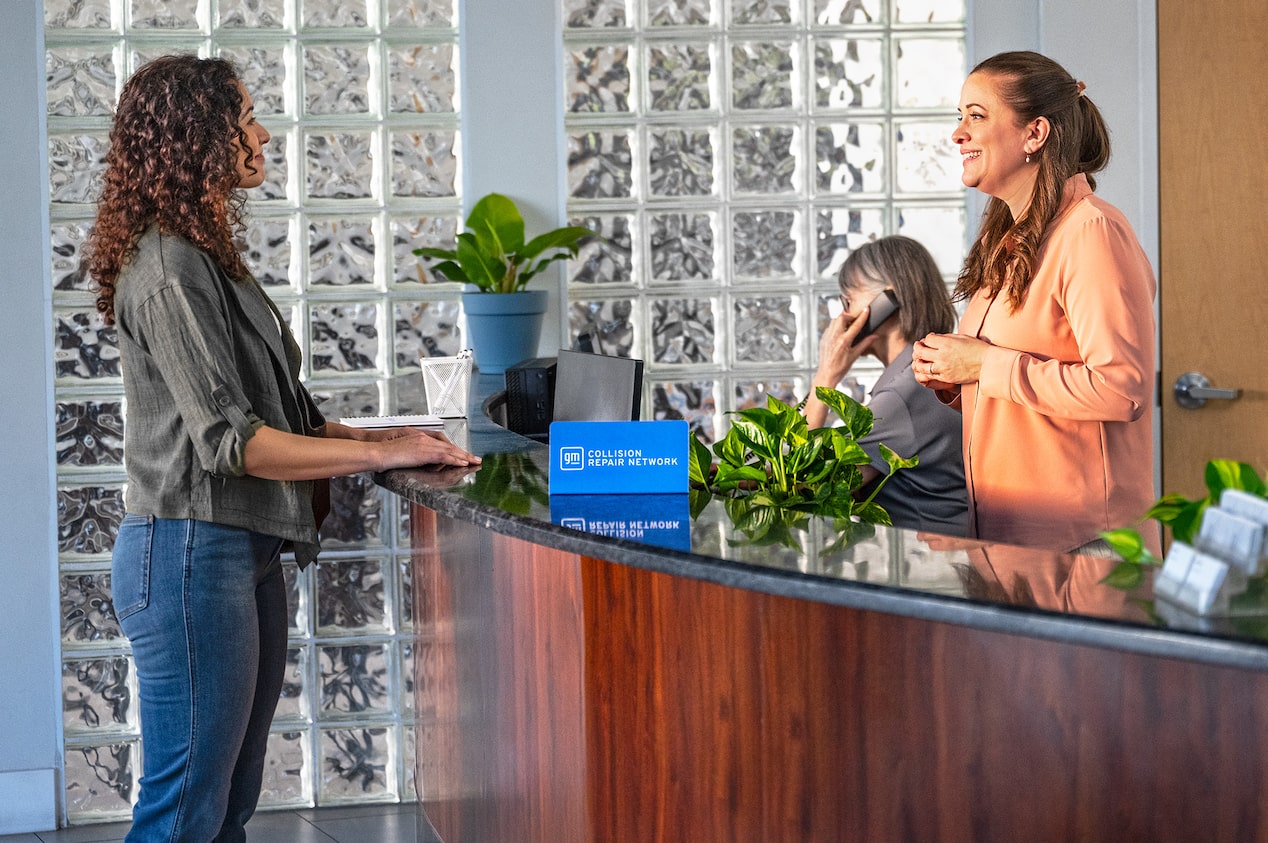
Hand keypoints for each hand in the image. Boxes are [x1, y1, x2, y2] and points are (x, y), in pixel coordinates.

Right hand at [375, 428, 480, 469]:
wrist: (378, 452)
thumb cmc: (385, 453)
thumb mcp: (403, 451)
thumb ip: (415, 454)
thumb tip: (421, 460)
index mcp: (419, 437)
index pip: (442, 442)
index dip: (454, 449)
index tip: (462, 454)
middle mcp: (424, 437)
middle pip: (449, 445)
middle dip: (463, 452)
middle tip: (474, 458)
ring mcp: (425, 443)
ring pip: (449, 449)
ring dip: (463, 456)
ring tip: (474, 461)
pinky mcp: (424, 451)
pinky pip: (444, 455)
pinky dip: (455, 459)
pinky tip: (463, 463)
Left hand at [804, 309, 875, 427]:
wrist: (826, 374)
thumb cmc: (840, 368)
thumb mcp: (855, 356)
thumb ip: (865, 344)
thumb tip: (874, 336)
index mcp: (843, 342)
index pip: (855, 325)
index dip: (862, 316)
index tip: (866, 310)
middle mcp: (834, 337)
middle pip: (842, 317)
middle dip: (850, 315)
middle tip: (855, 318)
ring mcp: (827, 337)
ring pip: (834, 320)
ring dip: (842, 319)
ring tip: (848, 324)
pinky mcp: (823, 338)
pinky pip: (829, 327)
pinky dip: (836, 326)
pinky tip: (840, 332)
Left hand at [912, 332, 987, 388]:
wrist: (988, 364)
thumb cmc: (977, 349)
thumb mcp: (962, 337)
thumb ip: (946, 337)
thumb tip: (933, 338)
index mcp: (947, 343)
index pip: (928, 339)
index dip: (927, 338)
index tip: (929, 339)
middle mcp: (943, 355)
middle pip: (921, 351)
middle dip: (917, 348)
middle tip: (918, 346)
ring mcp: (943, 368)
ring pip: (921, 365)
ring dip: (917, 361)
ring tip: (918, 358)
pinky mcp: (946, 378)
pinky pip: (929, 376)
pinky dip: (924, 372)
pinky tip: (925, 368)